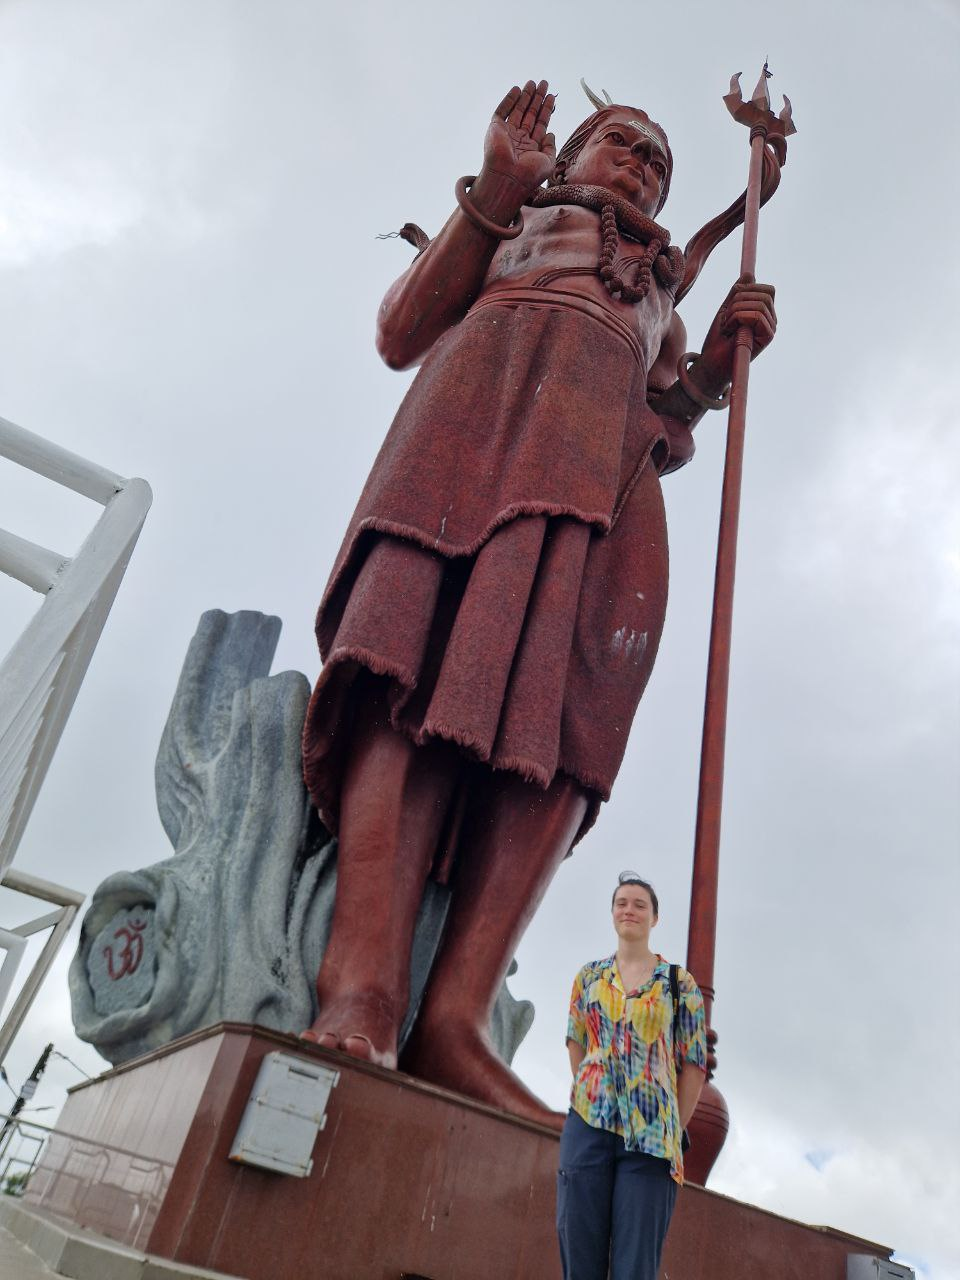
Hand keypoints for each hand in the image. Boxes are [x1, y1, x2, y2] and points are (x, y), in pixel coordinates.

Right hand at [482, 79, 556, 196]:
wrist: (508, 178)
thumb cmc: (529, 175)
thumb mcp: (548, 162)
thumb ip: (551, 147)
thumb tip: (550, 132)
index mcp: (531, 147)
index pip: (540, 124)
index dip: (546, 110)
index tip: (552, 97)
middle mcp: (519, 139)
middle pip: (530, 114)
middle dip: (537, 99)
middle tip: (544, 83)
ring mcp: (507, 134)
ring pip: (517, 110)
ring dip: (525, 96)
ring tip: (533, 83)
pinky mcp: (495, 129)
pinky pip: (502, 111)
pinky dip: (509, 100)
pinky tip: (517, 89)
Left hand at [695, 275, 776, 395]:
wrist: (711, 363)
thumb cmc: (717, 340)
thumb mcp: (725, 310)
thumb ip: (736, 293)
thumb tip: (749, 274)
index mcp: (764, 313)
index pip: (766, 289)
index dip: (747, 290)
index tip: (730, 305)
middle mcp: (771, 320)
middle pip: (764, 293)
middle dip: (738, 300)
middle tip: (726, 318)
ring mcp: (771, 329)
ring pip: (759, 303)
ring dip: (735, 312)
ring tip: (727, 326)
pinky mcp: (768, 337)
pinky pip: (756, 315)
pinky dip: (737, 319)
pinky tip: (730, 331)